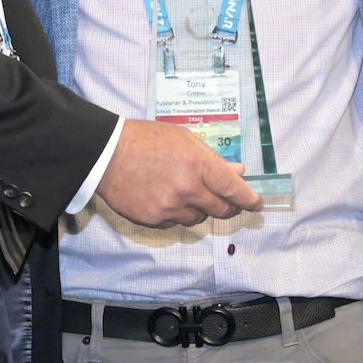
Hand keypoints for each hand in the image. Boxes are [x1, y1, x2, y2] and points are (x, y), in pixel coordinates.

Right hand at [96, 120, 261, 228]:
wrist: (106, 154)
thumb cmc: (146, 140)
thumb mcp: (184, 139)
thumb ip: (213, 158)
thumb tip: (238, 171)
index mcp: (198, 165)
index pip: (234, 190)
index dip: (250, 199)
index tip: (256, 204)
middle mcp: (187, 189)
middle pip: (221, 210)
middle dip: (228, 206)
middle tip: (226, 200)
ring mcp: (170, 208)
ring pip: (199, 219)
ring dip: (200, 209)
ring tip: (186, 192)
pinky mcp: (154, 220)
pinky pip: (176, 223)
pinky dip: (177, 214)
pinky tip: (166, 198)